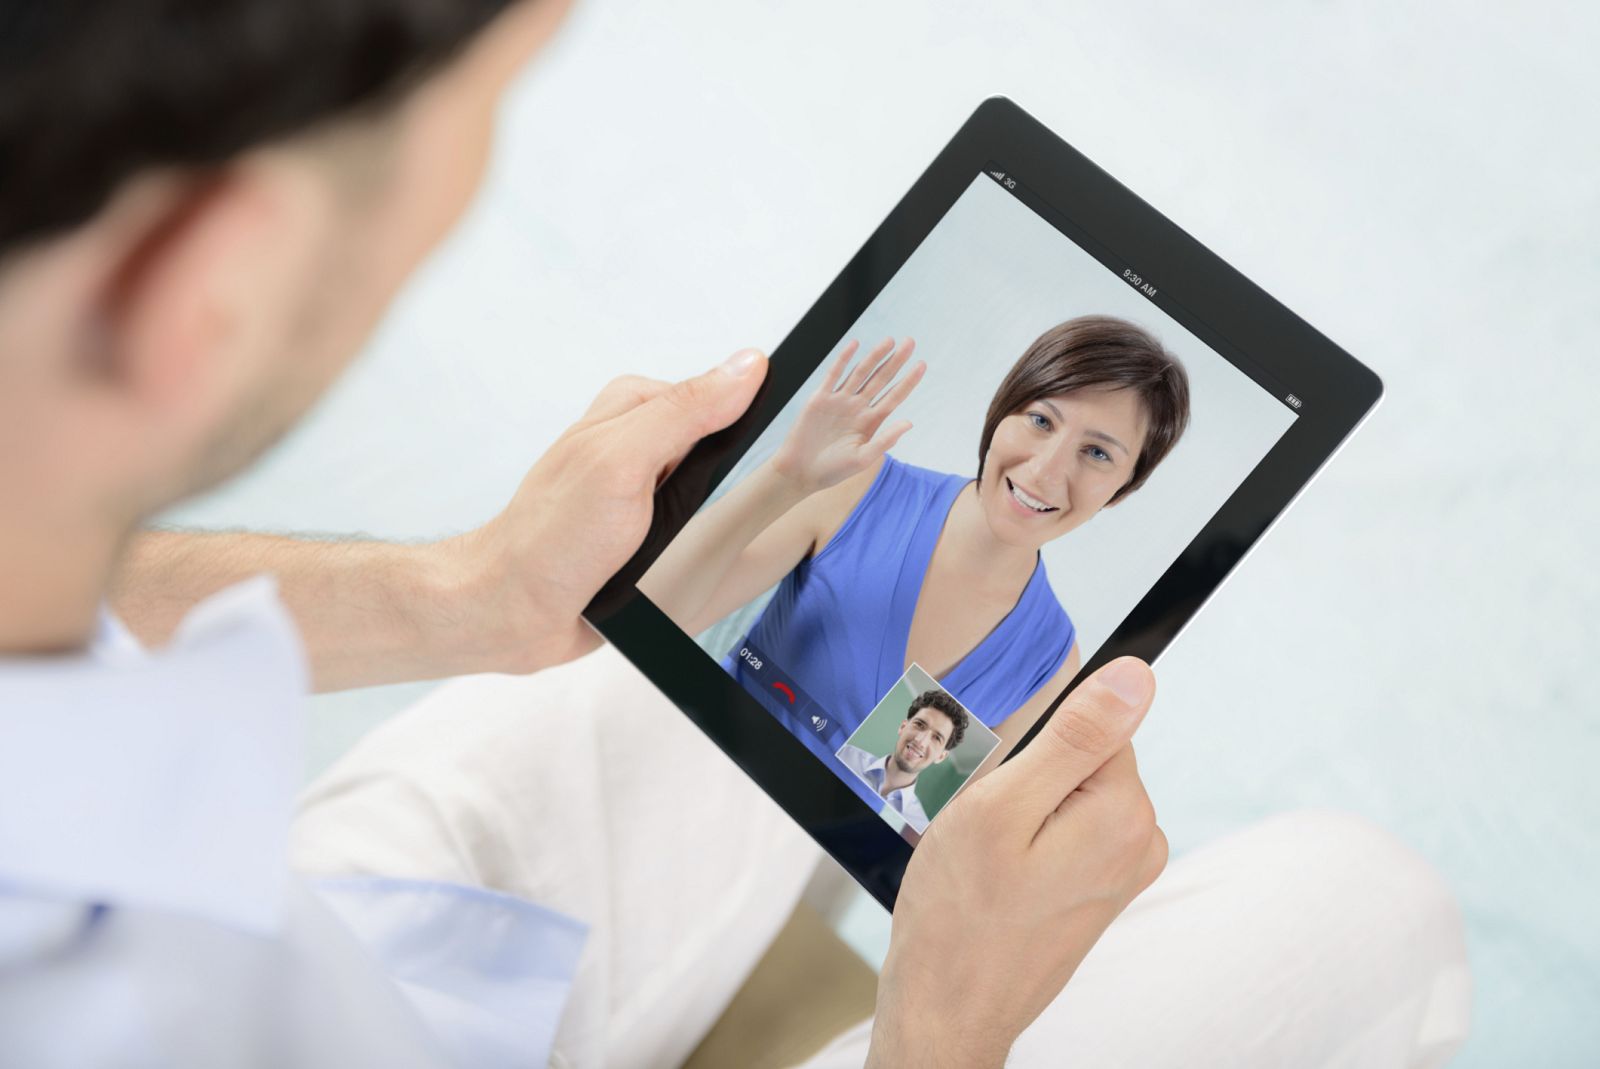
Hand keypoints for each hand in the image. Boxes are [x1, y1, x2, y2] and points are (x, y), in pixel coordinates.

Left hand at [451, 349, 767, 672]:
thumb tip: (746, 368)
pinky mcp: (644, 535)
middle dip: (719, 484)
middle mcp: (636, 446)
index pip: (713, 395)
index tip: (753, 447)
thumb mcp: (624, 461)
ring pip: (711, 499)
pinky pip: (692, 538)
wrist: (514, 613)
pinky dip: (688, 555)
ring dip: (702, 527)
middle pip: (719, 451)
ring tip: (666, 546)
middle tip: (684, 510)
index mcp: (630, 410)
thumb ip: (684, 412)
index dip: (740, 420)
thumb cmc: (549, 538)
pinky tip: (667, 567)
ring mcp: (640, 492)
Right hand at [770, 338, 924, 493]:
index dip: (908, 381)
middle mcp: (858, 407)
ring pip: (861, 372)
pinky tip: (855, 345)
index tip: (922, 365)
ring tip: (890, 341)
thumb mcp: (863, 458)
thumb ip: (886, 440)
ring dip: (875, 356)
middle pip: (881, 379)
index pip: (894, 396)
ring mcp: (839, 400)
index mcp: (871, 421)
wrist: (801, 471)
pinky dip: (843, 359)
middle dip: (896, 361)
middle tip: (911, 342)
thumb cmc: (832, 470)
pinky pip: (834, 374)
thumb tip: (910, 423)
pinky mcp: (820, 398)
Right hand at [867, 658, 1166, 1068]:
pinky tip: (996, 874)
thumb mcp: (1003, 805)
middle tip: (985, 827)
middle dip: (1026, 778)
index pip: (1092, 724)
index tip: (1003, 789)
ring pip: (1066, 793)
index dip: (1033, 747)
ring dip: (1020, 811)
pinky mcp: (1098, 889)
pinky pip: (1062, 829)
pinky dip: (1024, 840)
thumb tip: (1136, 677)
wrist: (947, 1007)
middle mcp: (1139, 842)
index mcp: (1125, 813)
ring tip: (985, 856)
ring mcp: (1121, 871)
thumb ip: (1075, 736)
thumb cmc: (960, 916)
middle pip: (1081, 758)